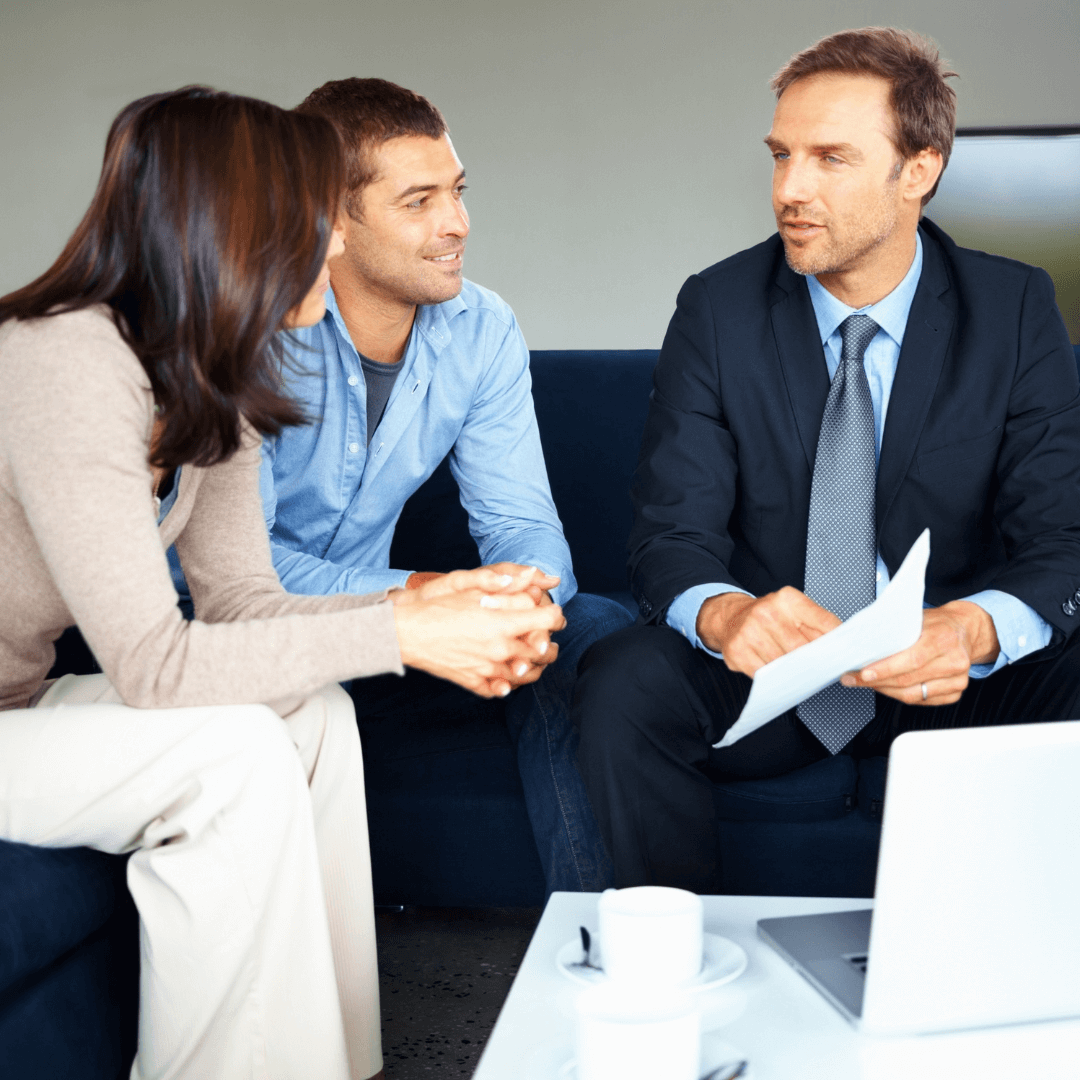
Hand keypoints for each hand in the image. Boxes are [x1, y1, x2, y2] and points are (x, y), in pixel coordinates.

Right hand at [404, 565, 560, 688]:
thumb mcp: (471, 588)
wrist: (406, 633)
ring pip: (525, 674)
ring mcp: (488, 669)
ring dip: (535, 666)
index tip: (554, 614)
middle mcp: (500, 650)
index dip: (555, 616)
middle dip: (550, 644)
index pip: (546, 621)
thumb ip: (506, 585)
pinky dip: (509, 685)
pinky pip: (500, 689)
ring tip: (536, 660)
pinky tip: (509, 678)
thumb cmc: (437, 607)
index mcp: (503, 624)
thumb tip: (534, 575)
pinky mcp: (473, 682)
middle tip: (550, 640)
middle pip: (542, 652)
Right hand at [697, 587, 840, 677]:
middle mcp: (767, 612)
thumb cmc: (768, 616)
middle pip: (802, 649)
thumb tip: (842, 645)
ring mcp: (750, 632)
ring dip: (791, 671)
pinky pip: (764, 674)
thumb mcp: (794, 610)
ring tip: (792, 668)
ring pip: (783, 664)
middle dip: (812, 660)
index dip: (837, 641)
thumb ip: (817, 625)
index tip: (845, 653)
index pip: (823, 622)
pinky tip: (772, 669)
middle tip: (818, 667)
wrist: (731, 617)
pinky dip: (772, 677)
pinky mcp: (737, 651)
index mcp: (787, 599)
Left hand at [840, 601, 998, 704]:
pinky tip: (886, 688)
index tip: (863, 673)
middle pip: (909, 680)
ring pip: (914, 694)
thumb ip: (896, 631)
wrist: (963, 629)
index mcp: (944, 638)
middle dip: (877, 681)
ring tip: (866, 683)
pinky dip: (900, 696)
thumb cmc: (936, 623)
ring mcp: (958, 679)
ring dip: (885, 690)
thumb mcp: (917, 618)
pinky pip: (922, 700)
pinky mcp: (955, 692)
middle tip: (854, 678)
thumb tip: (863, 644)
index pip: (911, 659)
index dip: (885, 669)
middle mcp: (955, 660)